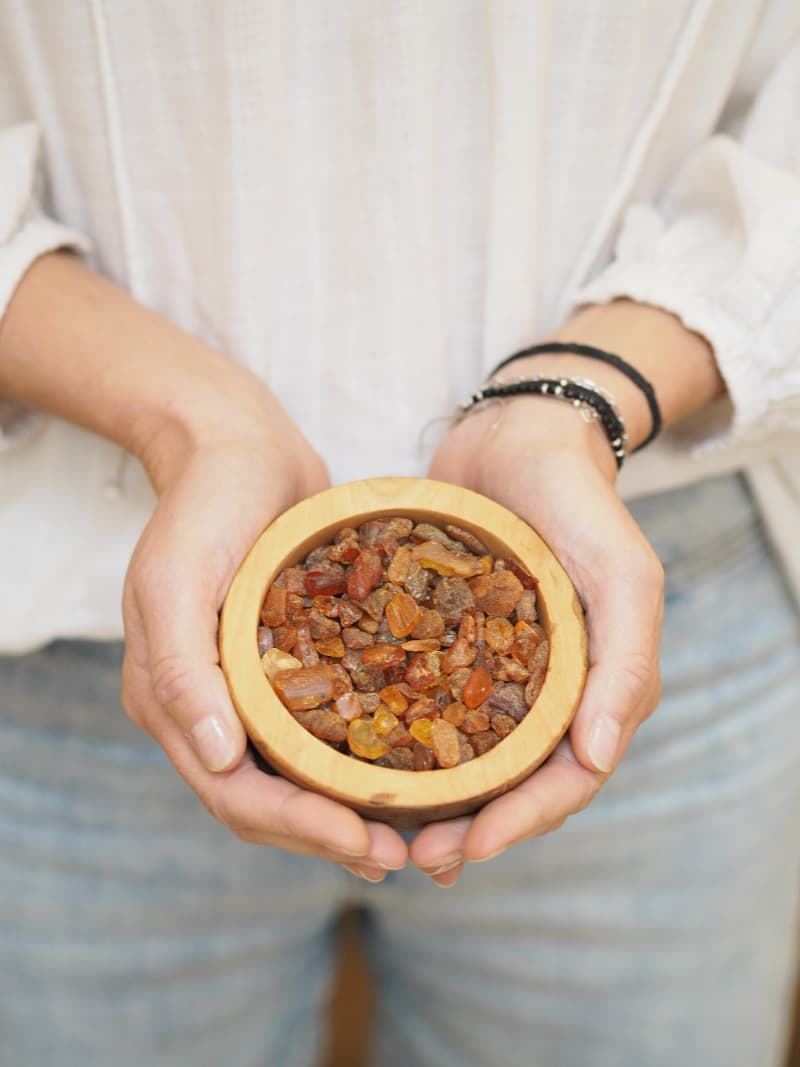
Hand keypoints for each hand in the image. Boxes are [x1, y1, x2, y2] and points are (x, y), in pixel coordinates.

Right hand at [120, 393, 407, 880]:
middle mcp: (209, 708)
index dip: (299, 829)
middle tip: (405, 857)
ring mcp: (249, 689)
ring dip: (350, 810)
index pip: (234, 792)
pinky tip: (411, 767)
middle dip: (332, 837)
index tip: (367, 844)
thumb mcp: (175, 575)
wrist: (238, 446)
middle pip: (268, 802)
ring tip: (415, 834)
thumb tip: (215, 757)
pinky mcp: (291, 665)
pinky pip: (323, 727)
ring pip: (299, 776)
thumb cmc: (204, 503)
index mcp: (174, 699)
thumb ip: (178, 667)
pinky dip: (360, 758)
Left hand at [410, 393, 663, 886]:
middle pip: (515, 781)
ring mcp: (498, 668)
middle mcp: (547, 688)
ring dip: (438, 802)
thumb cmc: (576, 499)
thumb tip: (597, 756)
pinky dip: (406, 741)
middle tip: (416, 858)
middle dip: (473, 827)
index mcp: (596, 685)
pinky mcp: (451, 643)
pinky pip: (430, 703)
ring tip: (388, 832)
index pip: (567, 777)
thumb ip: (625, 661)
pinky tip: (364, 760)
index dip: (523, 821)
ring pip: (472, 756)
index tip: (469, 848)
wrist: (515, 435)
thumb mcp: (620, 571)